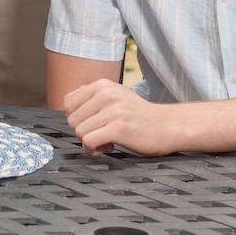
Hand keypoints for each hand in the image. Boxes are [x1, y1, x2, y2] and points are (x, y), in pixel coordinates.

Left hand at [62, 78, 183, 156]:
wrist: (169, 126)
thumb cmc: (139, 115)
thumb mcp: (116, 95)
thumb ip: (92, 95)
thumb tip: (67, 101)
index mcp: (102, 84)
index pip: (67, 103)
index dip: (77, 118)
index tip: (92, 124)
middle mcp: (106, 93)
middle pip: (71, 119)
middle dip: (83, 132)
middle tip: (102, 135)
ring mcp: (113, 110)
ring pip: (79, 132)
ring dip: (90, 143)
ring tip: (107, 141)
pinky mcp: (119, 128)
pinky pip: (89, 142)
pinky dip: (94, 150)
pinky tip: (109, 147)